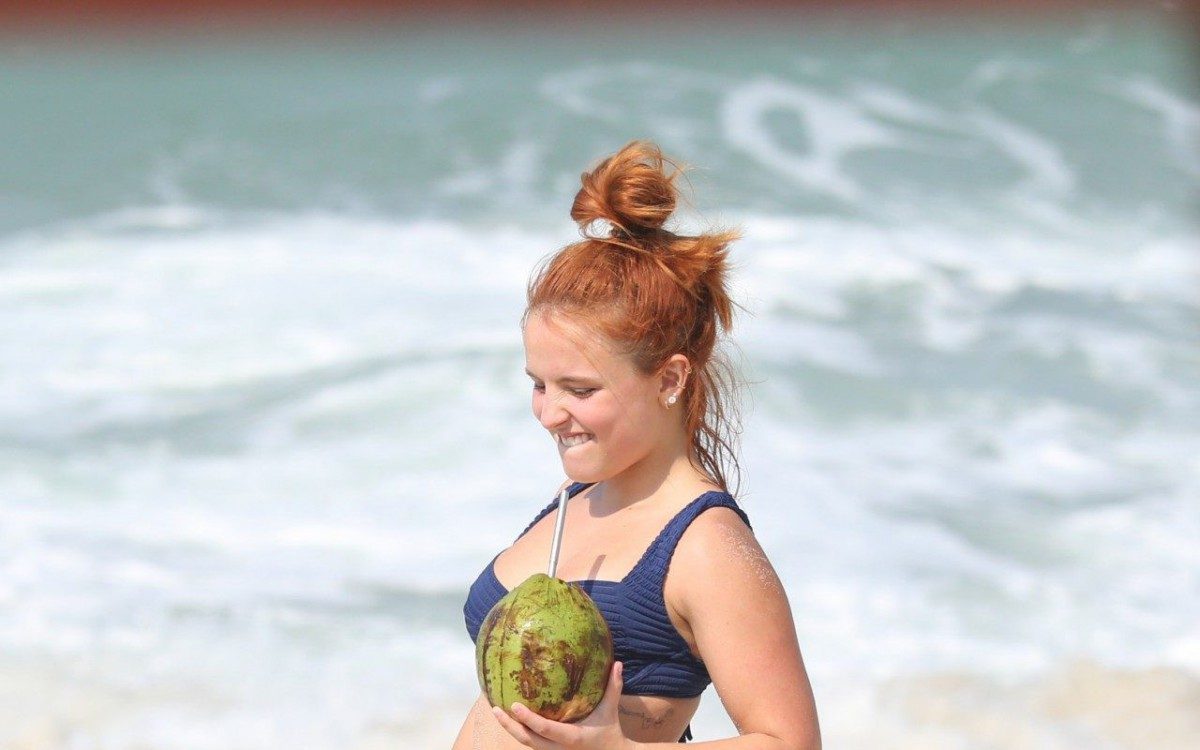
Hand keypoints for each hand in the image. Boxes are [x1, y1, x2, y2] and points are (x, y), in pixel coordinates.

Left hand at [492, 660, 631, 749]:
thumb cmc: (609, 731)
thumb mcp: (611, 709)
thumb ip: (613, 686)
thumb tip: (618, 663)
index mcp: (571, 737)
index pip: (544, 729)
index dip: (528, 719)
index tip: (514, 706)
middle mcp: (558, 748)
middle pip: (527, 740)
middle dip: (509, 726)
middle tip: (495, 708)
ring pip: (526, 743)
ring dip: (510, 728)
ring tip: (497, 711)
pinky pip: (531, 742)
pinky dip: (519, 731)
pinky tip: (511, 718)